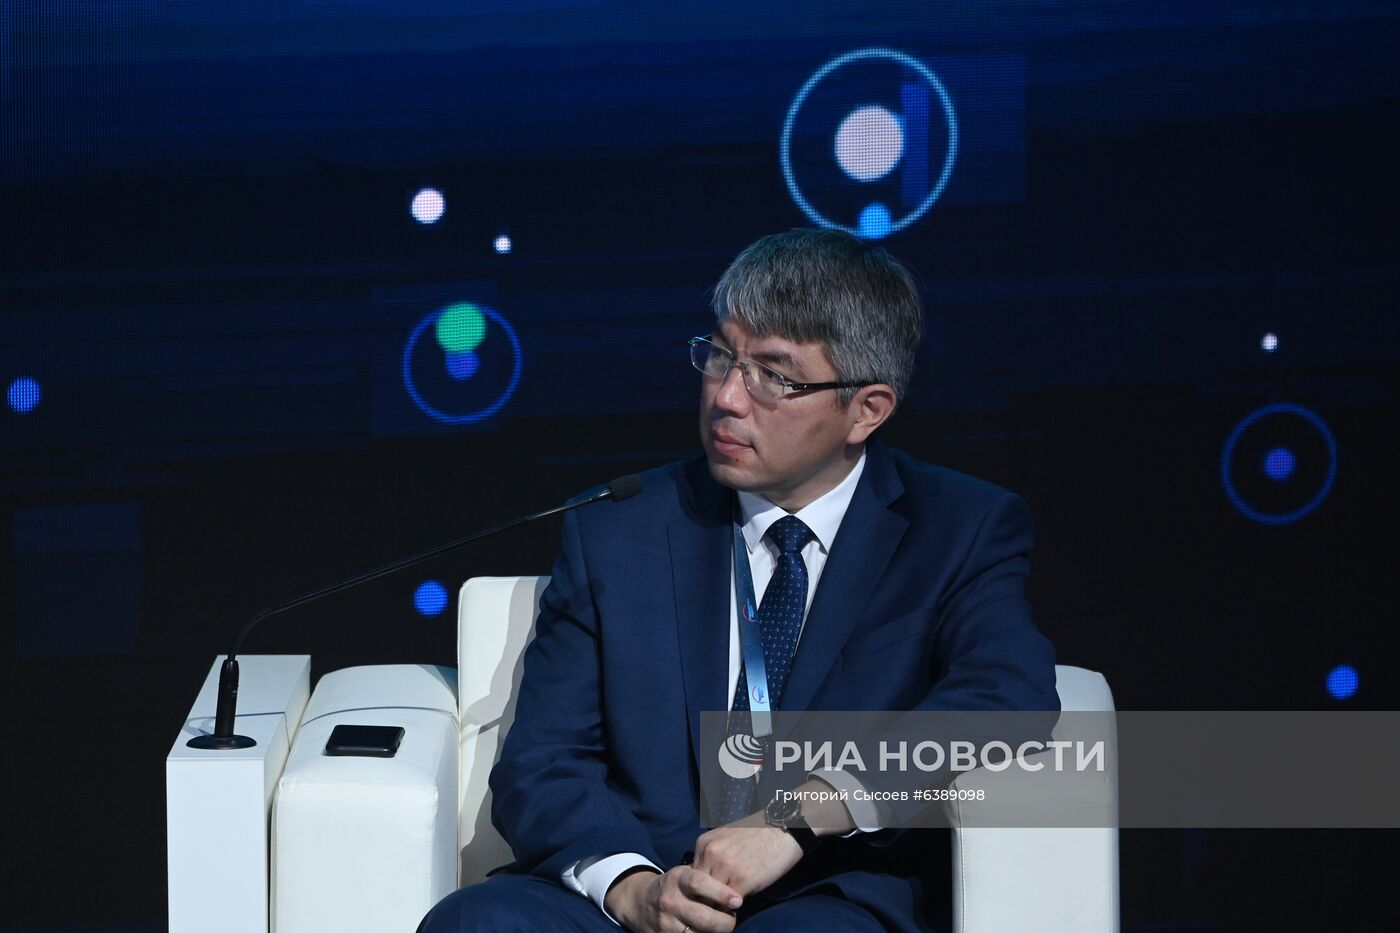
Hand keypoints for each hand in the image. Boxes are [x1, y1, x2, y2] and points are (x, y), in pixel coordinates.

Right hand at [605, 865, 742, 932]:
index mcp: (676, 879)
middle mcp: (669, 901)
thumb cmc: (673, 886)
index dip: (721, 893)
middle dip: (725, 922)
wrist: (640, 902)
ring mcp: (666, 923)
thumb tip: (737, 889)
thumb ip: (706, 879)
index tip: (737, 900)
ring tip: (720, 926)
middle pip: (704, 918)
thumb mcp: (684, 875)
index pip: (699, 883)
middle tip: (732, 918)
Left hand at [691, 811, 803, 898]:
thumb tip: (703, 882)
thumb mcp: (725, 839)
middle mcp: (710, 854)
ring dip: (719, 904)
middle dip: (706, 898)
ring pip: (711, 899)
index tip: (708, 894)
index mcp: (704, 844)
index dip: (699, 888)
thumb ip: (711, 857)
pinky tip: (740, 901)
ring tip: (728, 903)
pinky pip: (729, 904)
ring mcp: (725, 868)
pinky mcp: (741, 881)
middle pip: (698, 889)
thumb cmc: (757, 835)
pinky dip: (733, 907)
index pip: (691, 877)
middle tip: (717, 903)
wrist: (783, 829)